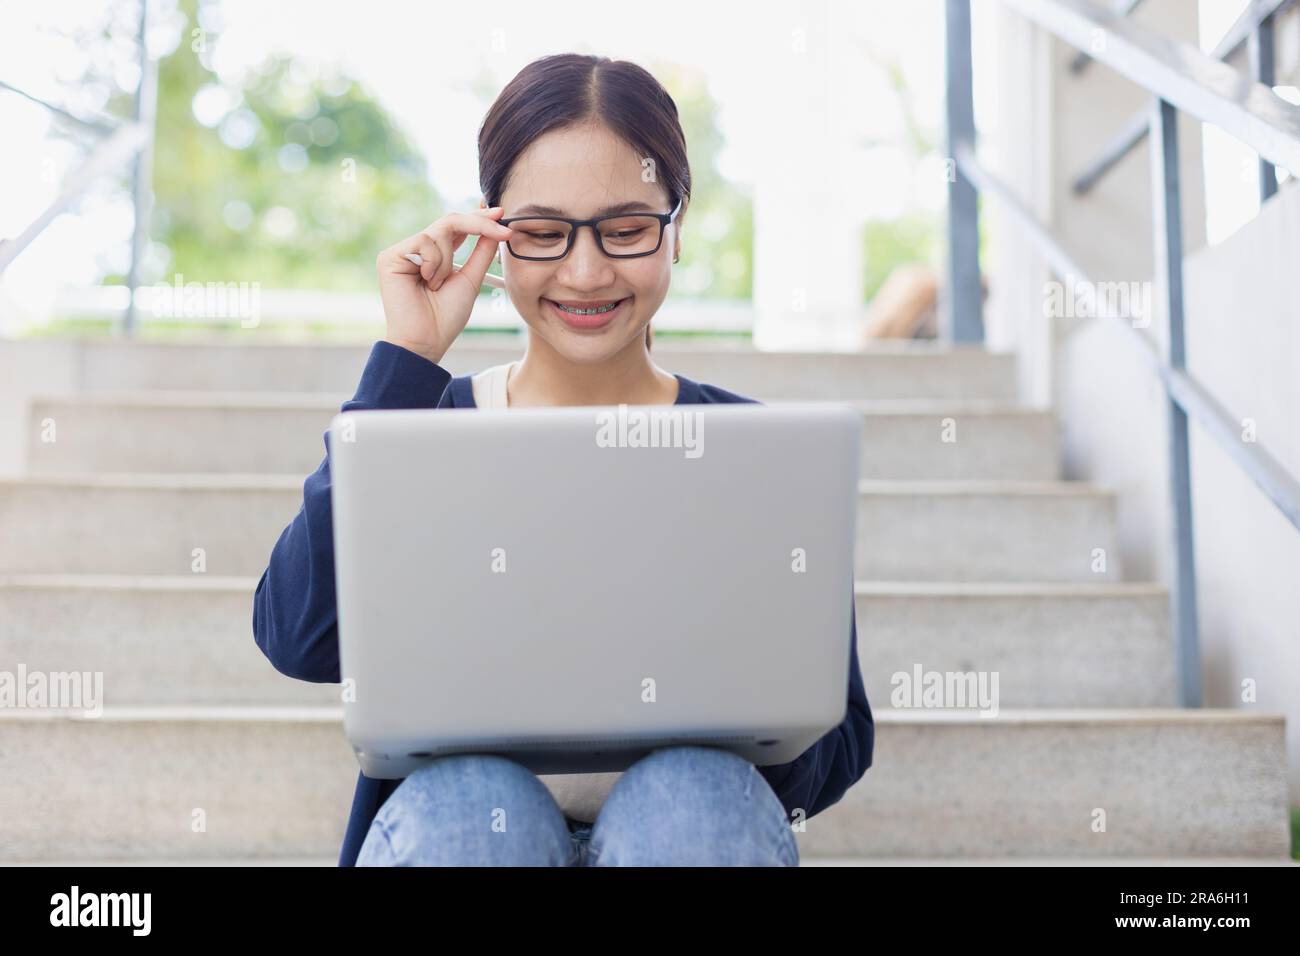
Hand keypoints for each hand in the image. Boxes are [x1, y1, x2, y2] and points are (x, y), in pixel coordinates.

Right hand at [375, 207, 512, 364]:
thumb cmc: (446, 317)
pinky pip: (424, 242)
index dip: (478, 218)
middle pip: (449, 221)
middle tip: (499, 225)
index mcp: (436, 256)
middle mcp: (417, 251)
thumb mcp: (470, 279)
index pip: (457, 228)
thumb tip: (496, 227)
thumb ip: (480, 253)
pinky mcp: (389, 256)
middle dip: (477, 223)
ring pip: (438, 232)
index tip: (500, 214)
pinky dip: (434, 263)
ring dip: (448, 260)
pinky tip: (426, 283)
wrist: (426, 341)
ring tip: (437, 285)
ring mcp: (402, 252)